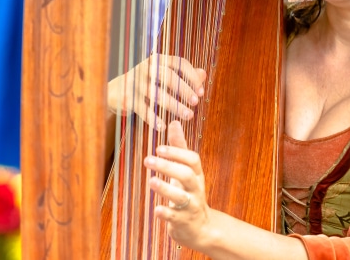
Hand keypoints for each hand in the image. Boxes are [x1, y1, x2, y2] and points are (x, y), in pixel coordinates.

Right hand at [107, 55, 205, 130]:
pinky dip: (154, 119)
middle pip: (169, 77)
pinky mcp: (128, 98)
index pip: (179, 63)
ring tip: (188, 116)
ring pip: (158, 94)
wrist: (116, 90)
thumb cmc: (146, 83)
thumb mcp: (164, 75)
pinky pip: (144, 109)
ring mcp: (136, 82)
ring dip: (175, 106)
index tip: (201, 92)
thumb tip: (203, 74)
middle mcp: (147, 68)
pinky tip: (163, 126)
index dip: (192, 77)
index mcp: (158, 60)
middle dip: (185, 91)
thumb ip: (183, 74)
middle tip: (196, 103)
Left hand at [146, 121, 211, 249]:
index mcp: (196, 174)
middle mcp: (195, 189)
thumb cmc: (190, 193)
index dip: (177, 153)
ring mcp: (190, 206)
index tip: (159, 148)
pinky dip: (165, 213)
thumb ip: (179, 147)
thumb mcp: (187, 170)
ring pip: (180, 196)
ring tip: (150, 181)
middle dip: (168, 167)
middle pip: (186, 175)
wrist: (201, 227)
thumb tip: (174, 121)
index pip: (192, 159)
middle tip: (148, 159)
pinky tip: (155, 209)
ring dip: (165, 188)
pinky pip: (175, 217)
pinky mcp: (183, 221)